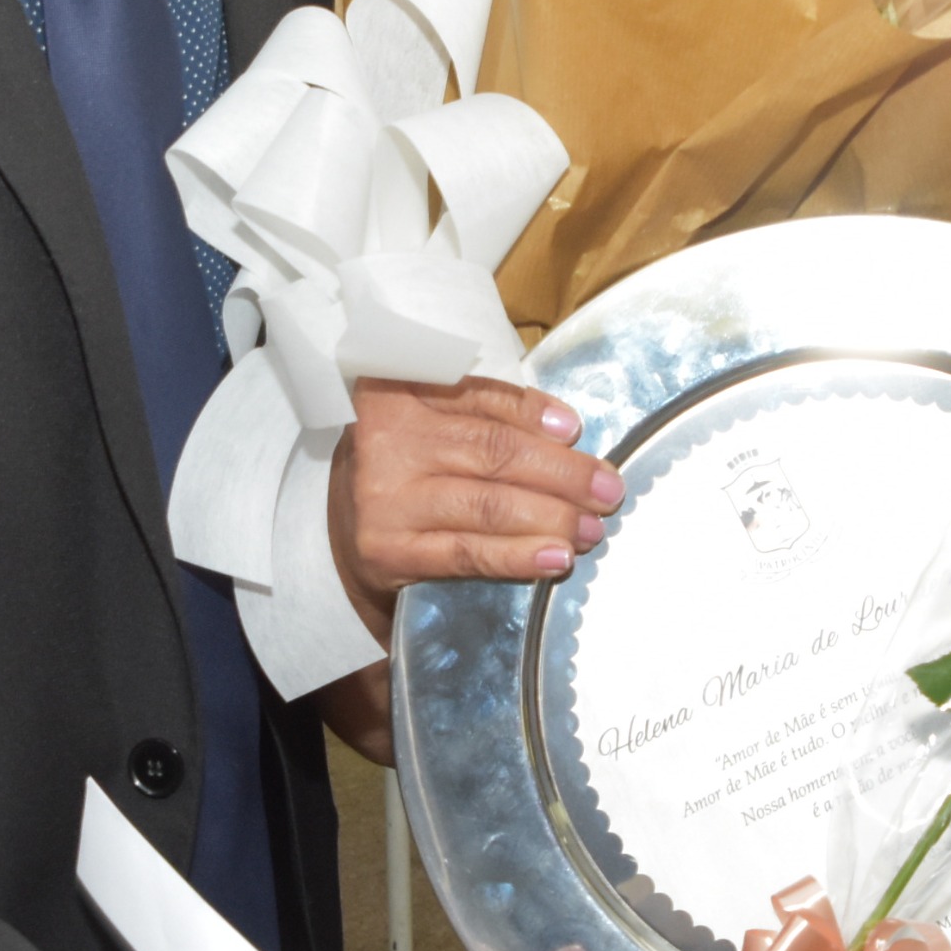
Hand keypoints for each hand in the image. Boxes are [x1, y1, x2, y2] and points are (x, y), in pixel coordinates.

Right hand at [330, 375, 620, 616]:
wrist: (341, 530)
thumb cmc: (406, 462)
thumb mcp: (431, 419)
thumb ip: (487, 412)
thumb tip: (565, 429)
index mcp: (397, 392)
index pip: (477, 397)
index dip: (531, 413)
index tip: (575, 430)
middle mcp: (386, 441)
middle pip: (493, 452)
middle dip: (562, 474)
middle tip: (608, 490)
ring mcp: (384, 500)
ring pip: (487, 505)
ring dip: (551, 518)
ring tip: (591, 528)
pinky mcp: (389, 552)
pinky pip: (467, 554)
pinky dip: (518, 556)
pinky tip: (555, 558)